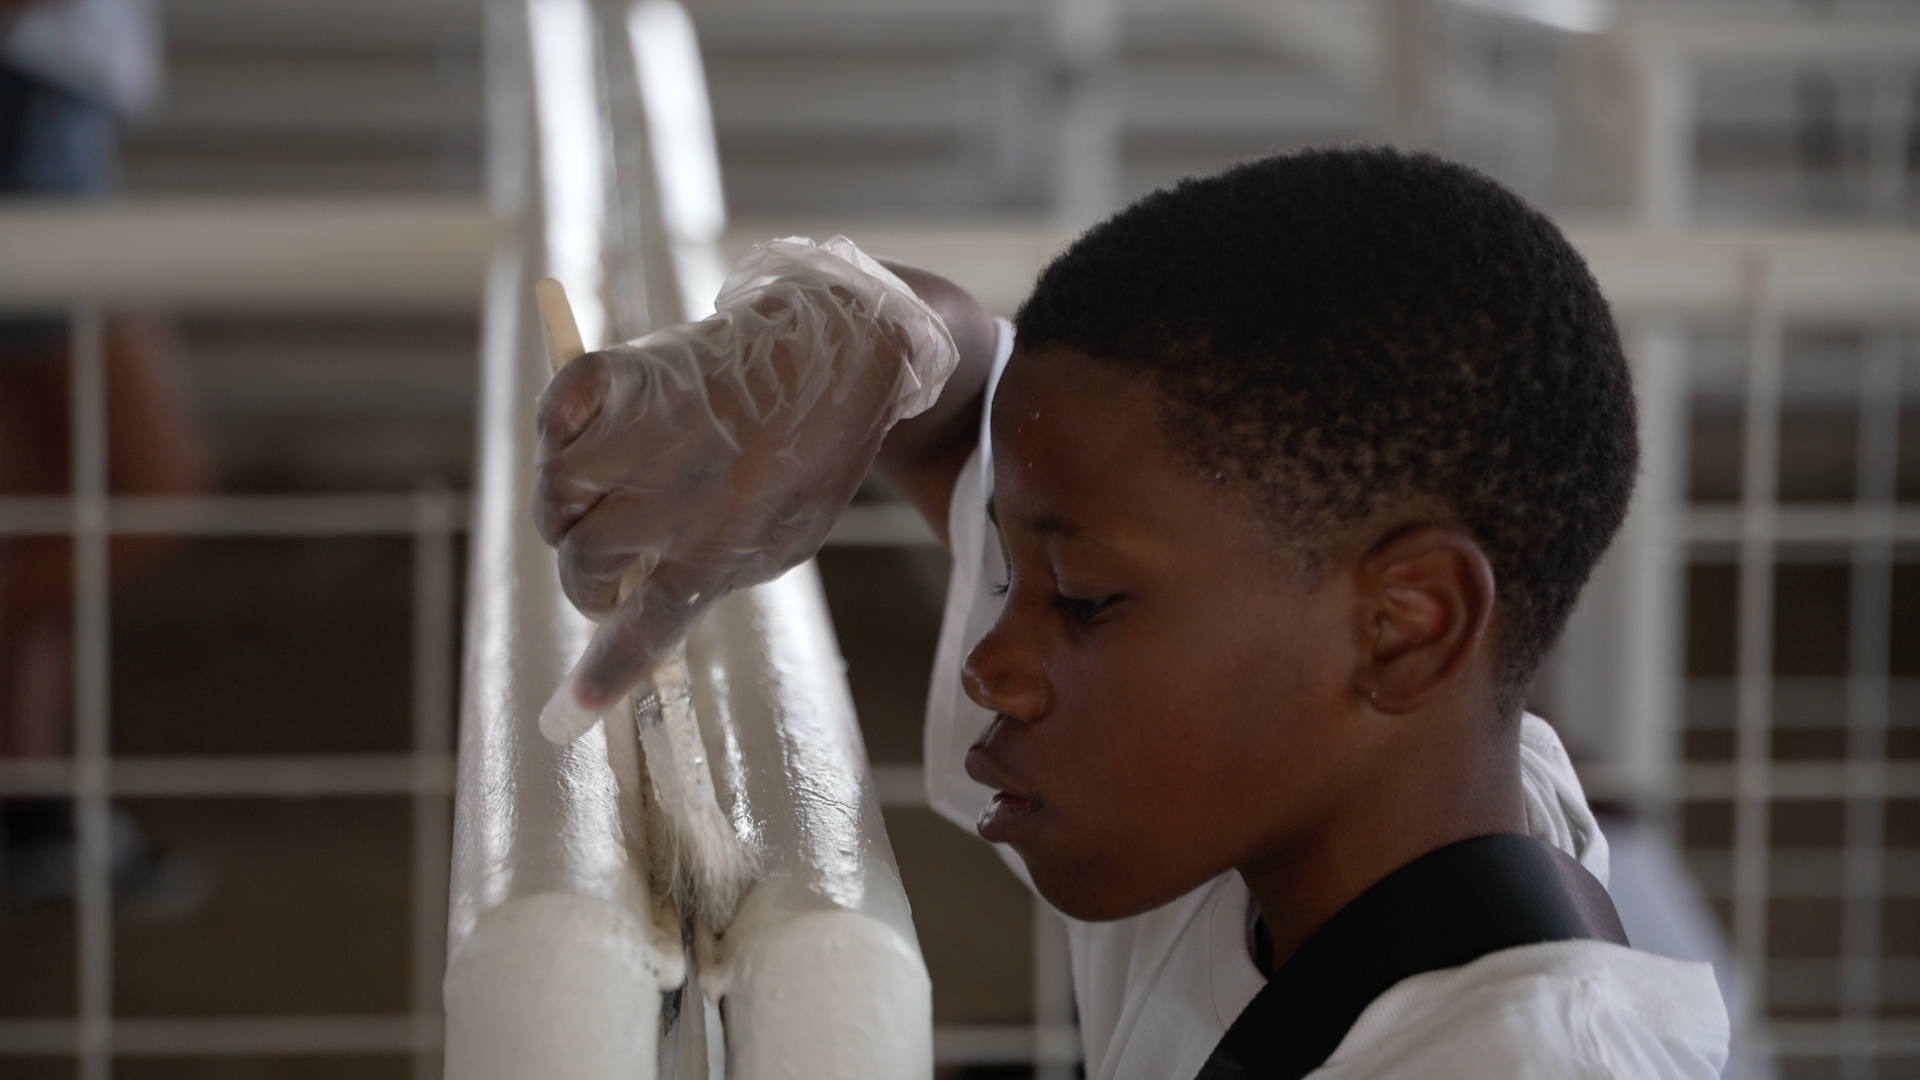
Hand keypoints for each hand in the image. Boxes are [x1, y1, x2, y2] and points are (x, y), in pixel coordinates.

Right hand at [533, 237, 957, 714]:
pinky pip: (560, 406)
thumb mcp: (787, 536)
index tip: (571, 712)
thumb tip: (652, 613)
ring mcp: (648, 430)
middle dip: (586, 581)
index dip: (607, 670)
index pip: (648, 623)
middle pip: (587, 562)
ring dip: (562, 512)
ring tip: (592, 505)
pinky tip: (574, 438)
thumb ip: (718, 574)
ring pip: (557, 493)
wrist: (837, 351)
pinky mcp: (631, 373)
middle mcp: (676, 493)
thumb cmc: (811, 455)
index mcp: (722, 542)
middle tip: (606, 572)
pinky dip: (555, 425)